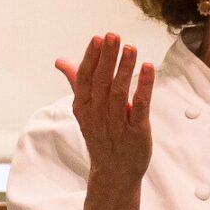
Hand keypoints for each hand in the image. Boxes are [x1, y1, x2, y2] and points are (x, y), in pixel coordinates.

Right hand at [56, 32, 155, 186]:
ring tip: (131, 48)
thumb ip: (77, 82)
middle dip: (107, 58)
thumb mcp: (85, 110)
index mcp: (84, 107)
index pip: (85, 78)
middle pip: (101, 82)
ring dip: (124, 68)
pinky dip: (143, 86)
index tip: (97, 38)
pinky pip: (139, 106)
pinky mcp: (136, 132)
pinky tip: (148, 68)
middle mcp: (97, 114)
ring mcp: (117, 124)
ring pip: (119, 92)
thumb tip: (61, 61)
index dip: (91, 58)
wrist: (114, 173)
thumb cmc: (101, 136)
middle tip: (113, 36)